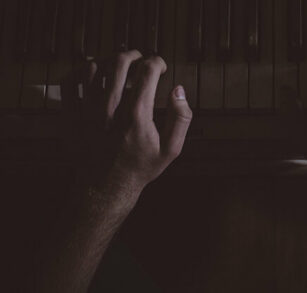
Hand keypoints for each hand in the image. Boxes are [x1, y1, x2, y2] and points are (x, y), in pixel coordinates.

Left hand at [65, 51, 191, 199]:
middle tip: (139, 60)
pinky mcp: (72, 115)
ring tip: (118, 66)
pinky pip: (70, 82)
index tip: (160, 67)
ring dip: (109, 61)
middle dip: (134, 55)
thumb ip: (181, 118)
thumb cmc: (139, 168)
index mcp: (137, 115)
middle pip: (120, 62)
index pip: (148, 71)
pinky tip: (92, 73)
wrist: (106, 187)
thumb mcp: (171, 149)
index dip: (157, 62)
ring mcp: (88, 110)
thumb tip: (178, 91)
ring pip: (95, 67)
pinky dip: (81, 70)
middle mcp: (110, 108)